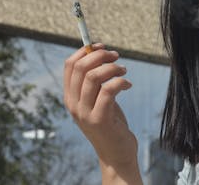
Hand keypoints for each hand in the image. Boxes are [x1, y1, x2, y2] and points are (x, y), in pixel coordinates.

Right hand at [63, 43, 142, 183]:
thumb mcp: (99, 98)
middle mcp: (74, 104)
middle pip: (81, 67)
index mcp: (71, 96)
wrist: (116, 153)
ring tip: (124, 71)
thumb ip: (96, 80)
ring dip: (113, 68)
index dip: (85, 51)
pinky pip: (108, 90)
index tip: (101, 46)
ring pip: (94, 77)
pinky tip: (128, 85)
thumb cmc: (111, 121)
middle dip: (100, 55)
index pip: (70, 65)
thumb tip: (99, 51)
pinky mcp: (100, 120)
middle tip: (117, 56)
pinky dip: (121, 82)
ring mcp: (85, 112)